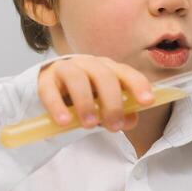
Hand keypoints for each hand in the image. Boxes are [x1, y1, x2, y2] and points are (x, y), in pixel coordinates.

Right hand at [38, 55, 155, 133]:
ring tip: (90, 125)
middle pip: (104, 76)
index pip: (126, 72)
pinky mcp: (44, 80)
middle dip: (112, 102)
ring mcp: (66, 69)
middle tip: (114, 126)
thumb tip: (130, 120)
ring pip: (78, 79)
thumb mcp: (104, 106)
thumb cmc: (84, 97)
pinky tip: (64, 122)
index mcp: (107, 68)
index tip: (146, 101)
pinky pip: (50, 91)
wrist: (50, 90)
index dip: (138, 85)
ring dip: (86, 103)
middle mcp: (88, 64)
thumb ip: (120, 113)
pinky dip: (58, 107)